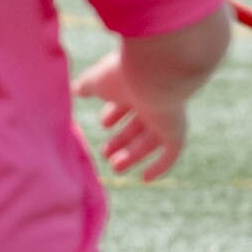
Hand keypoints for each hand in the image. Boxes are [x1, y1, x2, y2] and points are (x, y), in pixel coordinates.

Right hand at [73, 45, 194, 181]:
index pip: (126, 102)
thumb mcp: (97, 81)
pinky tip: (145, 178)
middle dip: (121, 140)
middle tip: (105, 153)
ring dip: (132, 154)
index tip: (103, 124)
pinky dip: (159, 166)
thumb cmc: (123, 74)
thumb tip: (75, 89)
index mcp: (136, 84)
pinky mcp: (176, 130)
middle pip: (138, 125)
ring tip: (114, 167)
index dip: (114, 114)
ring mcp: (166, 116)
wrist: (155, 73)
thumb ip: (87, 86)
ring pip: (150, 141)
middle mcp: (153, 100)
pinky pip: (171, 153)